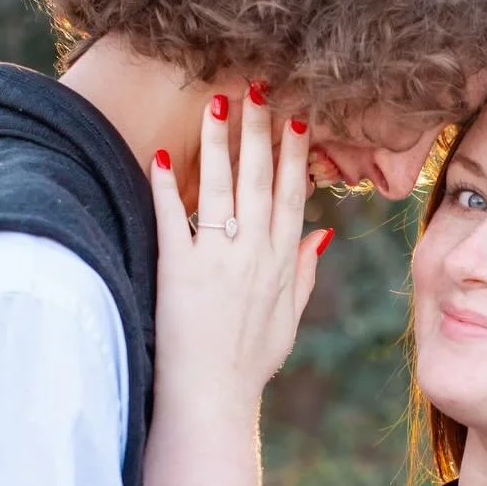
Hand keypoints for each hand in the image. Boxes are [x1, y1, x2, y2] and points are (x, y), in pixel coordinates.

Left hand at [150, 88, 328, 415]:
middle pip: (260, 180)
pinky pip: (173, 220)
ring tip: (215, 102)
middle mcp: (254, 255)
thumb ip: (305, 273)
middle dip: (258, 130)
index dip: (295, 154)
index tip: (296, 117)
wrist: (213, 398)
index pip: (293, 195)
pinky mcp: (179, 272)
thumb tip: (322, 234)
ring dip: (218, 143)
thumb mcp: (289, 318)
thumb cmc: (249, 362)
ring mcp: (218, 261)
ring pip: (221, 189)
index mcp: (282, 263)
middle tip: (256, 88)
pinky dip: (167, 188)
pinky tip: (164, 156)